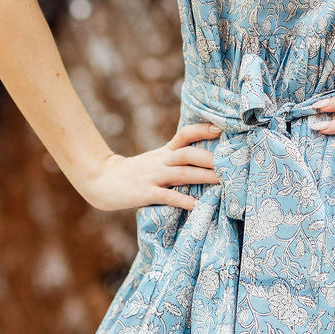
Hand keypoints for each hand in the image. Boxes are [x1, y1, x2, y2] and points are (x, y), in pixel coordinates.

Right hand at [82, 122, 221, 212]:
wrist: (103, 180)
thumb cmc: (135, 173)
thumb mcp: (156, 160)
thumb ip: (176, 158)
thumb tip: (206, 160)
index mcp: (165, 152)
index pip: (185, 135)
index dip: (202, 130)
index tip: (220, 129)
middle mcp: (161, 161)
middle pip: (189, 154)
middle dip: (211, 158)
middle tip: (232, 163)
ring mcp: (153, 177)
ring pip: (182, 174)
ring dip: (203, 177)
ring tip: (223, 182)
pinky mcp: (145, 193)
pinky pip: (167, 196)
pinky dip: (182, 200)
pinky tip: (195, 205)